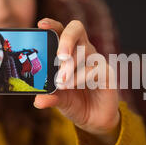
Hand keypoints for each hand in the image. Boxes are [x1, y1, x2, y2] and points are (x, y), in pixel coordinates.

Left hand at [33, 18, 119, 144]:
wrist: (95, 119)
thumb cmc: (75, 102)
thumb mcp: (59, 100)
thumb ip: (50, 97)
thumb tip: (38, 100)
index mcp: (68, 51)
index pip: (61, 30)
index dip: (52, 24)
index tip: (41, 24)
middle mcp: (83, 51)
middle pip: (76, 29)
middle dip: (66, 40)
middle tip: (60, 56)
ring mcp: (96, 60)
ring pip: (85, 50)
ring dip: (71, 66)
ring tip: (61, 82)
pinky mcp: (107, 72)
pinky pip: (95, 68)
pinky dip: (81, 77)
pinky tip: (73, 86)